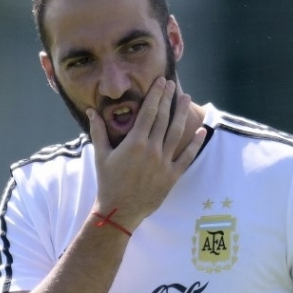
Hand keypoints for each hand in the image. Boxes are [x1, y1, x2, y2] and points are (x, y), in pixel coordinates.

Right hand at [87, 77, 205, 230]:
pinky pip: (187, 157)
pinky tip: (201, 130)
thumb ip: (98, 131)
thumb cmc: (108, 182)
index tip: (160, 82)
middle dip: (168, 99)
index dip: (156, 95)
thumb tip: (91, 110)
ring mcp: (164, 163)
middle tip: (172, 84)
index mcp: (134, 143)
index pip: (148, 112)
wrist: (120, 210)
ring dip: (182, 114)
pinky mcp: (172, 176)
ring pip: (177, 133)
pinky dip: (195, 143)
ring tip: (187, 98)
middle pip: (164, 118)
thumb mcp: (101, 155)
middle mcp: (152, 150)